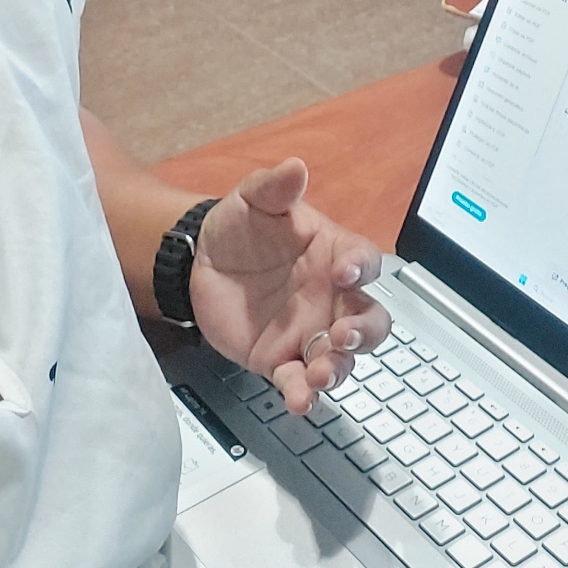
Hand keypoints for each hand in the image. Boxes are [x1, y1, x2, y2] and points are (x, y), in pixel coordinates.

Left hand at [191, 159, 391, 413]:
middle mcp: (330, 297)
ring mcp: (308, 332)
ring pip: (342, 358)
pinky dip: (303, 394)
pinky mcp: (281, 359)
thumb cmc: (238, 227)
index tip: (346, 270)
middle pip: (369, 319)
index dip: (362, 266)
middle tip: (344, 336)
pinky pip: (299, 381)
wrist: (197, 263)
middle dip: (365, 333)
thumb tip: (295, 167)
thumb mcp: (252, 199)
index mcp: (332, 254)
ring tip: (321, 374)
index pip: (364, 261)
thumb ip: (274, 187)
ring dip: (338, 368)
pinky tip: (299, 400)